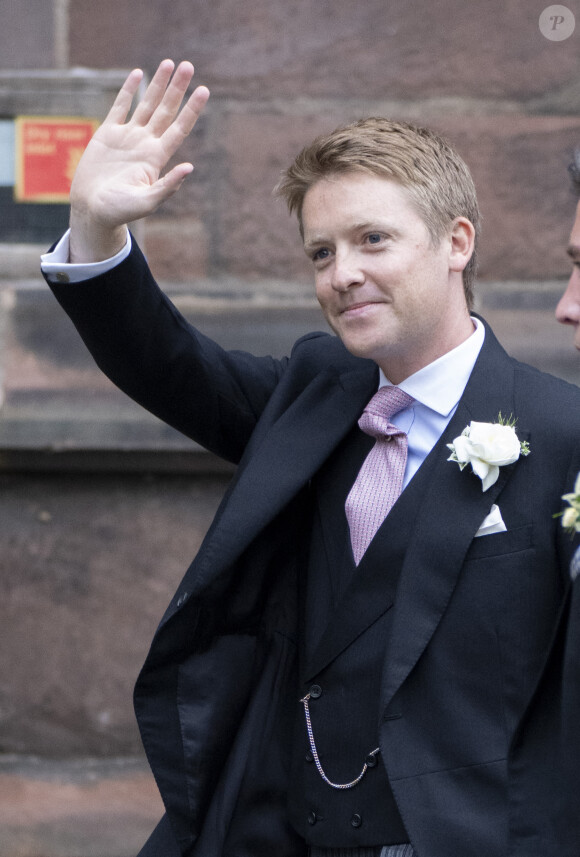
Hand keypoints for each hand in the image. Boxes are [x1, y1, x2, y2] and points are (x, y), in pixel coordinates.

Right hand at [69, 59, 209, 262]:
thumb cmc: (120, 212)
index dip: (192, 109)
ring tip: (170, 63)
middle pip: (166, 110)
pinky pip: (120, 107)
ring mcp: (127, 137)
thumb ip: (167, 186)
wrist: (93, 210)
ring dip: (158, 84)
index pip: (179, 128)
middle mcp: (145, 143)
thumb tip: (189, 168)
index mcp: (156, 158)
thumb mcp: (147, 202)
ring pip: (147, 104)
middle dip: (177, 89)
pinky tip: (139, 74)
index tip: (204, 90)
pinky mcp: (107, 134)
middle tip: (189, 65)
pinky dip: (129, 90)